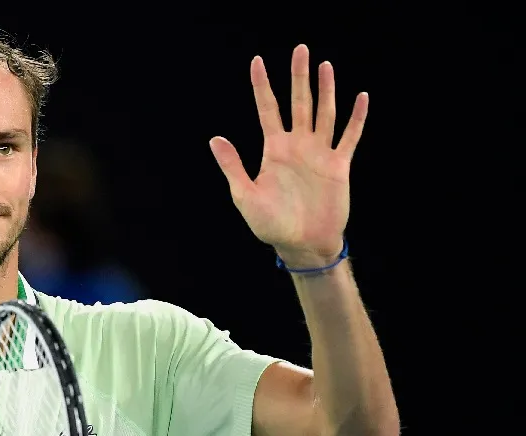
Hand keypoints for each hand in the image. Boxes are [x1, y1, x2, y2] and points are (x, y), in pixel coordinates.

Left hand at [209, 44, 367, 266]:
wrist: (301, 245)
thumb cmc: (270, 224)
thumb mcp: (245, 195)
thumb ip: (232, 165)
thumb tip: (214, 138)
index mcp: (273, 150)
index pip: (267, 109)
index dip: (262, 85)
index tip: (257, 61)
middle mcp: (297, 146)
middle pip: (298, 102)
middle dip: (299, 76)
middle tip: (300, 49)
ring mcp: (318, 154)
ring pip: (324, 113)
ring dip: (326, 90)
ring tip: (325, 65)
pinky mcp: (338, 166)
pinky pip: (348, 137)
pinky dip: (356, 119)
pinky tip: (361, 97)